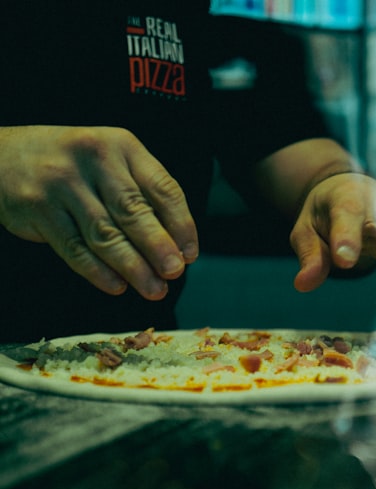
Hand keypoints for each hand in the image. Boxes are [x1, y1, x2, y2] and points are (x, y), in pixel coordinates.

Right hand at [0, 126, 197, 299]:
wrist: (2, 154)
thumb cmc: (73, 164)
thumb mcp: (111, 161)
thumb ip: (141, 193)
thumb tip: (177, 244)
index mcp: (122, 146)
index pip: (162, 188)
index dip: (181, 224)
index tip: (190, 253)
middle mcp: (93, 159)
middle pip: (134, 212)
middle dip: (159, 248)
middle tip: (175, 272)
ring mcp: (62, 183)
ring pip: (105, 234)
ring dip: (133, 267)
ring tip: (153, 289)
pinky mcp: (38, 208)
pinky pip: (74, 247)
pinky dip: (98, 271)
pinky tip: (116, 285)